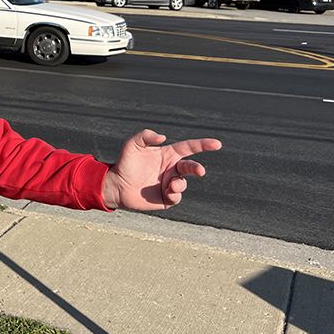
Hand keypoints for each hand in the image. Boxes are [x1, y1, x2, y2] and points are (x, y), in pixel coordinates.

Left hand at [102, 129, 220, 210]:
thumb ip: (146, 135)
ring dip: (179, 184)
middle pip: (191, 167)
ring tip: (170, 185)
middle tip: (200, 171)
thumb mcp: (133, 144)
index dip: (203, 145)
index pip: (189, 148)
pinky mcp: (166, 198)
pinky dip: (174, 195)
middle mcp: (171, 169)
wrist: (116, 185)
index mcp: (168, 154)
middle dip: (197, 168)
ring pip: (183, 183)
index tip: (217, 144)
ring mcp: (169, 183)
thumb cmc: (125, 163)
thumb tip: (164, 137)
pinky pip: (176, 197)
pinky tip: (167, 192)